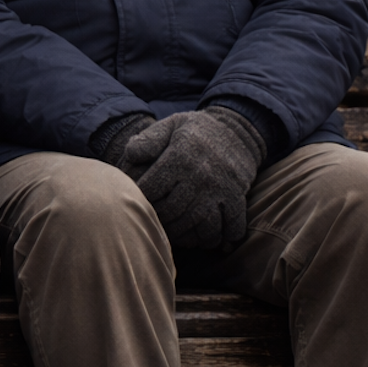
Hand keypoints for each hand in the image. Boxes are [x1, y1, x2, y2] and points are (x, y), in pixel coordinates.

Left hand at [119, 107, 265, 250]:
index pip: (152, 189)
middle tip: (152, 221)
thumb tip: (130, 154)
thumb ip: (148, 139)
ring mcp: (221, 189)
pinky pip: (231, 226)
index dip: (140, 199)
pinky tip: (206, 240)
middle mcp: (200, 176)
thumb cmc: (195, 131)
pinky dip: (220, 238)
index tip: (135, 201)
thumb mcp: (171, 125)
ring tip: (175, 236)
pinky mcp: (237, 198)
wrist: (237, 131)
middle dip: (159, 220)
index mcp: (180, 157)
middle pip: (173, 211)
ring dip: (187, 235)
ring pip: (200, 224)